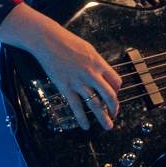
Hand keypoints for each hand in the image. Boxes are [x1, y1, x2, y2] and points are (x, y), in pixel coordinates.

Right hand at [0, 4, 121, 129]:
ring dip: (103, 117)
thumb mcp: (88, 49)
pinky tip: (85, 126)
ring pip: (95, 104)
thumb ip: (96, 62)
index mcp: (99, 63)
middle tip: (114, 115)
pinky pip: (76, 106)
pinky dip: (82, 118)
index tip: (114, 96)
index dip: (117, 91)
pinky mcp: (65, 87)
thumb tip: (101, 72)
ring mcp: (79, 82)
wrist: (48, 40)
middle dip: (114, 108)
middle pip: (109, 95)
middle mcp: (92, 74)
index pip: (116, 81)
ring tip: (107, 126)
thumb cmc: (67, 41)